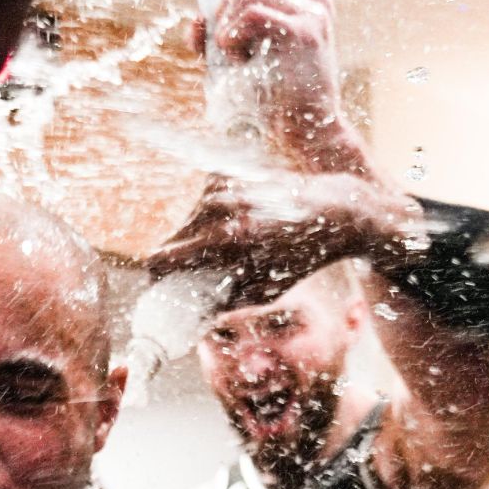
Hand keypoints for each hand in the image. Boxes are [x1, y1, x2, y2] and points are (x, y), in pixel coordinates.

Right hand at [145, 171, 425, 308]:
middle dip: (175, 259)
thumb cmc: (302, 256)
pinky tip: (228, 229)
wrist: (333, 210)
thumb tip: (193, 313)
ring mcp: (225, 188)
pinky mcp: (231, 175)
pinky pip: (204, 203)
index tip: (156, 285)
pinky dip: (209, 218)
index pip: (165, 256)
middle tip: (185, 277)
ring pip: (187, 220)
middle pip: (173, 238)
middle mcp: (221, 209)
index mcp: (227, 239)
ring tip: (213, 256)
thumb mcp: (266, 291)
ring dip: (192, 238)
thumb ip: (226, 301)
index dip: (155, 274)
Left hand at [194, 0, 356, 169]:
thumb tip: (194, 22)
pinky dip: (233, 34)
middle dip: (223, 0)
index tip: (222, 6)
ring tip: (234, 55)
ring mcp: (312, 12)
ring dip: (228, 23)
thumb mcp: (244, 61)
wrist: (307, 134)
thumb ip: (220, 37)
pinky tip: (236, 58)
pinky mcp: (305, 32)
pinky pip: (253, 12)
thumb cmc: (276, 101)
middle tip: (224, 39)